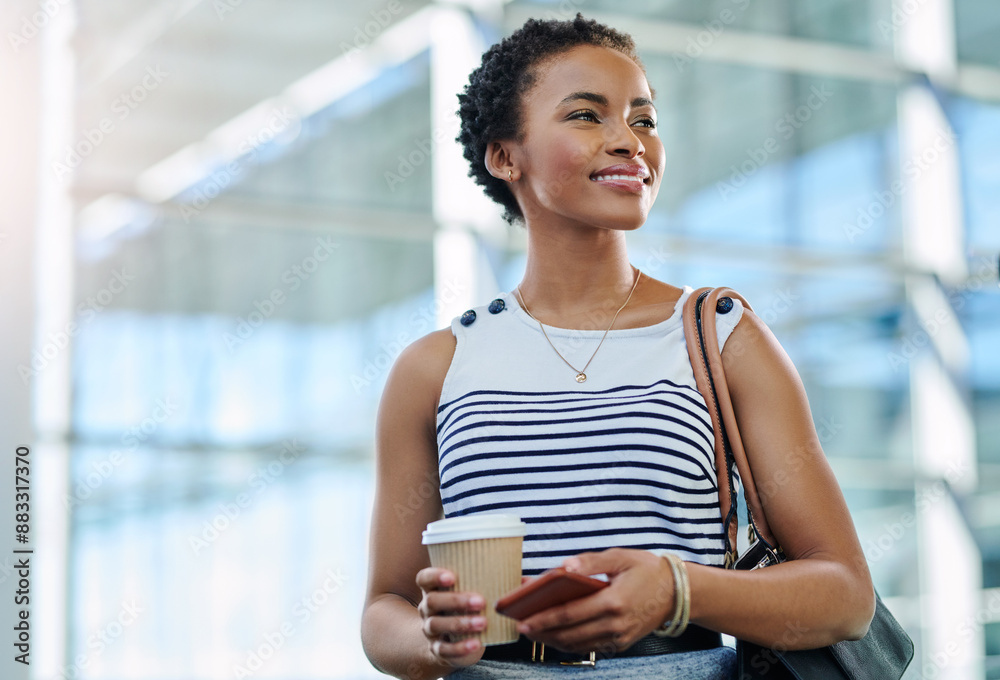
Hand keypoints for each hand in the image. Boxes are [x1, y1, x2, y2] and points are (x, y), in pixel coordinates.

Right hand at [415, 567, 487, 667]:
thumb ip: (489, 584)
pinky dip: (460, 647)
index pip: (424, 578)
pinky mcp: (438, 649)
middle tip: (480, 602)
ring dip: (460, 623)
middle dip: (456, 600)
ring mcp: (430, 629)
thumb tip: (523, 580)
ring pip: (436, 624)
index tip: (452, 577)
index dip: (435, 575)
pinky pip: (444, 649)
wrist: (452, 640)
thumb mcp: (472, 595)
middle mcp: (427, 608)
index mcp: (434, 589)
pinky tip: (476, 643)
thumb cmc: (467, 609)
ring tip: (483, 623)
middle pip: (432, 601)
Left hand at [513, 548, 675, 654]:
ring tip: (534, 632)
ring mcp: (619, 637)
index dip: (543, 618)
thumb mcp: (618, 557)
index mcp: (612, 601)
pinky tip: (557, 636)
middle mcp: (615, 624)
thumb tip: (564, 567)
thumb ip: (589, 562)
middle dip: (542, 632)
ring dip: (554, 641)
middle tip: (521, 627)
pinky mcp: (621, 643)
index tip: (523, 619)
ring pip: (578, 645)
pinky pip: (590, 647)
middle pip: (570, 634)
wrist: (676, 592)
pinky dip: (571, 644)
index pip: (569, 614)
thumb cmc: (645, 569)